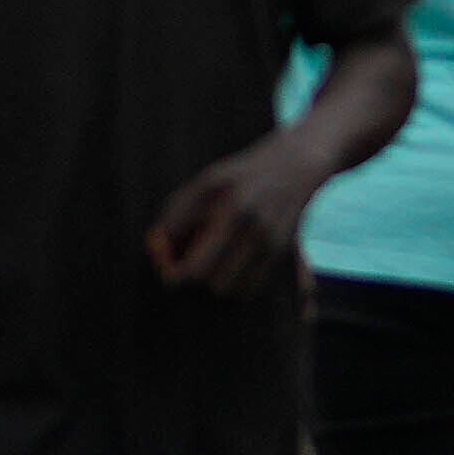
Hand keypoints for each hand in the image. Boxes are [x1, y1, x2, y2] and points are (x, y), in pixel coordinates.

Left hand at [144, 130, 339, 305]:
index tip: (170, 271)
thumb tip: (158, 248)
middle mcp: (256, 233)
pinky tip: (236, 262)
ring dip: (221, 281)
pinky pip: (255, 287)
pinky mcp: (286, 254)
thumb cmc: (241, 174)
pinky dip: (242, 281)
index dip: (178, 275)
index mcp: (231, 211)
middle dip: (198, 277)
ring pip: (236, 290)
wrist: (296, 164)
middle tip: (193, 259)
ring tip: (216, 259)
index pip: (197, 267)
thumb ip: (177, 214)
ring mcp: (274, 246)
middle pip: (215, 283)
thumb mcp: (204, 182)